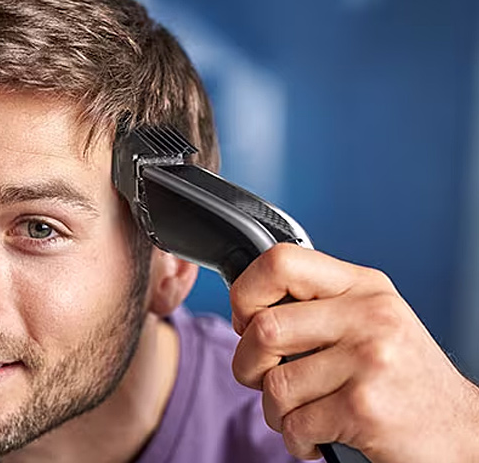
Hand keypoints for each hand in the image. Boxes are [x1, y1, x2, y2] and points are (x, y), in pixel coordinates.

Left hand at [229, 243, 478, 461]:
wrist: (461, 430)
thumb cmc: (402, 377)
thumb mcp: (370, 320)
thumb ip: (316, 305)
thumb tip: (246, 307)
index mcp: (362, 286)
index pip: (279, 261)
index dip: (246, 293)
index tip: (248, 321)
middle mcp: (368, 316)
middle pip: (264, 328)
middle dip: (248, 364)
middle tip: (265, 379)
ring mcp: (369, 360)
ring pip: (274, 384)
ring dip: (276, 411)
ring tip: (302, 414)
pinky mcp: (364, 408)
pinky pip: (295, 424)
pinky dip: (296, 440)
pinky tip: (319, 438)